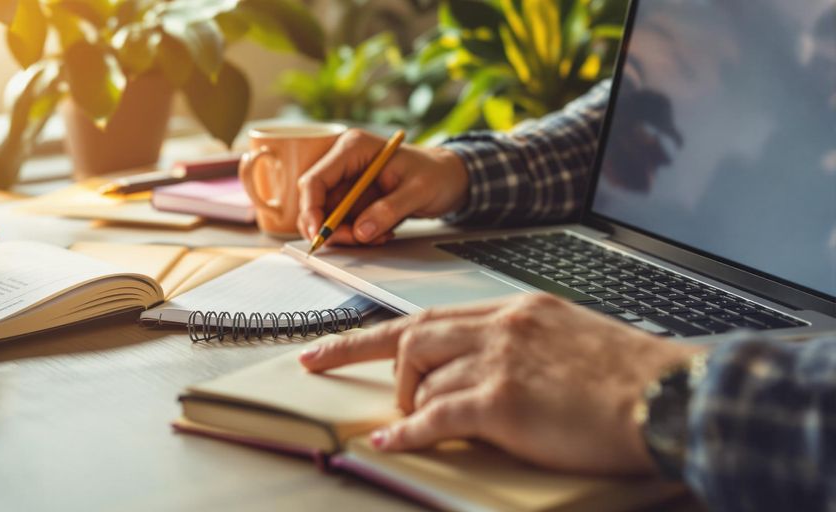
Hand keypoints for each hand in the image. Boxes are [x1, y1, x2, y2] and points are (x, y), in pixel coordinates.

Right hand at [297, 129, 468, 245]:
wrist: (448, 177)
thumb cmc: (437, 173)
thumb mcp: (419, 191)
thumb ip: (389, 210)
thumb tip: (361, 231)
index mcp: (353, 148)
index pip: (315, 180)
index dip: (311, 209)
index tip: (320, 234)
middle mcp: (344, 163)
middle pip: (315, 201)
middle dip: (330, 227)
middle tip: (355, 241)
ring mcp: (347, 182)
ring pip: (327, 217)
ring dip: (347, 234)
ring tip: (381, 235)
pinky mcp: (352, 199)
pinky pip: (342, 223)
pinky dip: (356, 235)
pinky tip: (381, 233)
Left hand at [300, 294, 706, 474]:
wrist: (670, 398)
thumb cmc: (630, 379)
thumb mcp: (570, 340)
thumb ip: (520, 347)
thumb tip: (478, 373)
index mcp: (516, 309)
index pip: (431, 315)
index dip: (376, 331)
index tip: (335, 340)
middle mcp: (500, 326)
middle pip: (409, 335)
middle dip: (353, 350)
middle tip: (318, 365)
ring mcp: (499, 359)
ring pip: (423, 379)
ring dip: (413, 407)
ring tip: (416, 424)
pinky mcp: (502, 400)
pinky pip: (434, 416)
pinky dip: (407, 431)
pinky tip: (390, 440)